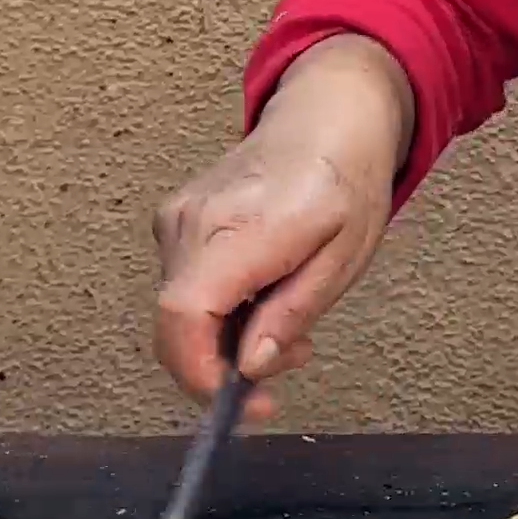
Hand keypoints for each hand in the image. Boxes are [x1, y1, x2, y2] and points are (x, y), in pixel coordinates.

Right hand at [152, 36, 413, 420]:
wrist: (326, 117)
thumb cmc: (344, 180)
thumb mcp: (343, 258)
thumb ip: (292, 314)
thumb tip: (248, 367)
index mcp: (244, 227)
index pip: (184, 314)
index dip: (199, 373)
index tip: (240, 401)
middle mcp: (194, 222)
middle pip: (176, 326)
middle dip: (224, 366)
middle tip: (288, 360)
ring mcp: (176, 220)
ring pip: (178, 315)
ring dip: (227, 340)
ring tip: (287, 324)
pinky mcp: (173, 222)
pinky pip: (183, 290)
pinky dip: (218, 312)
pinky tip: (262, 297)